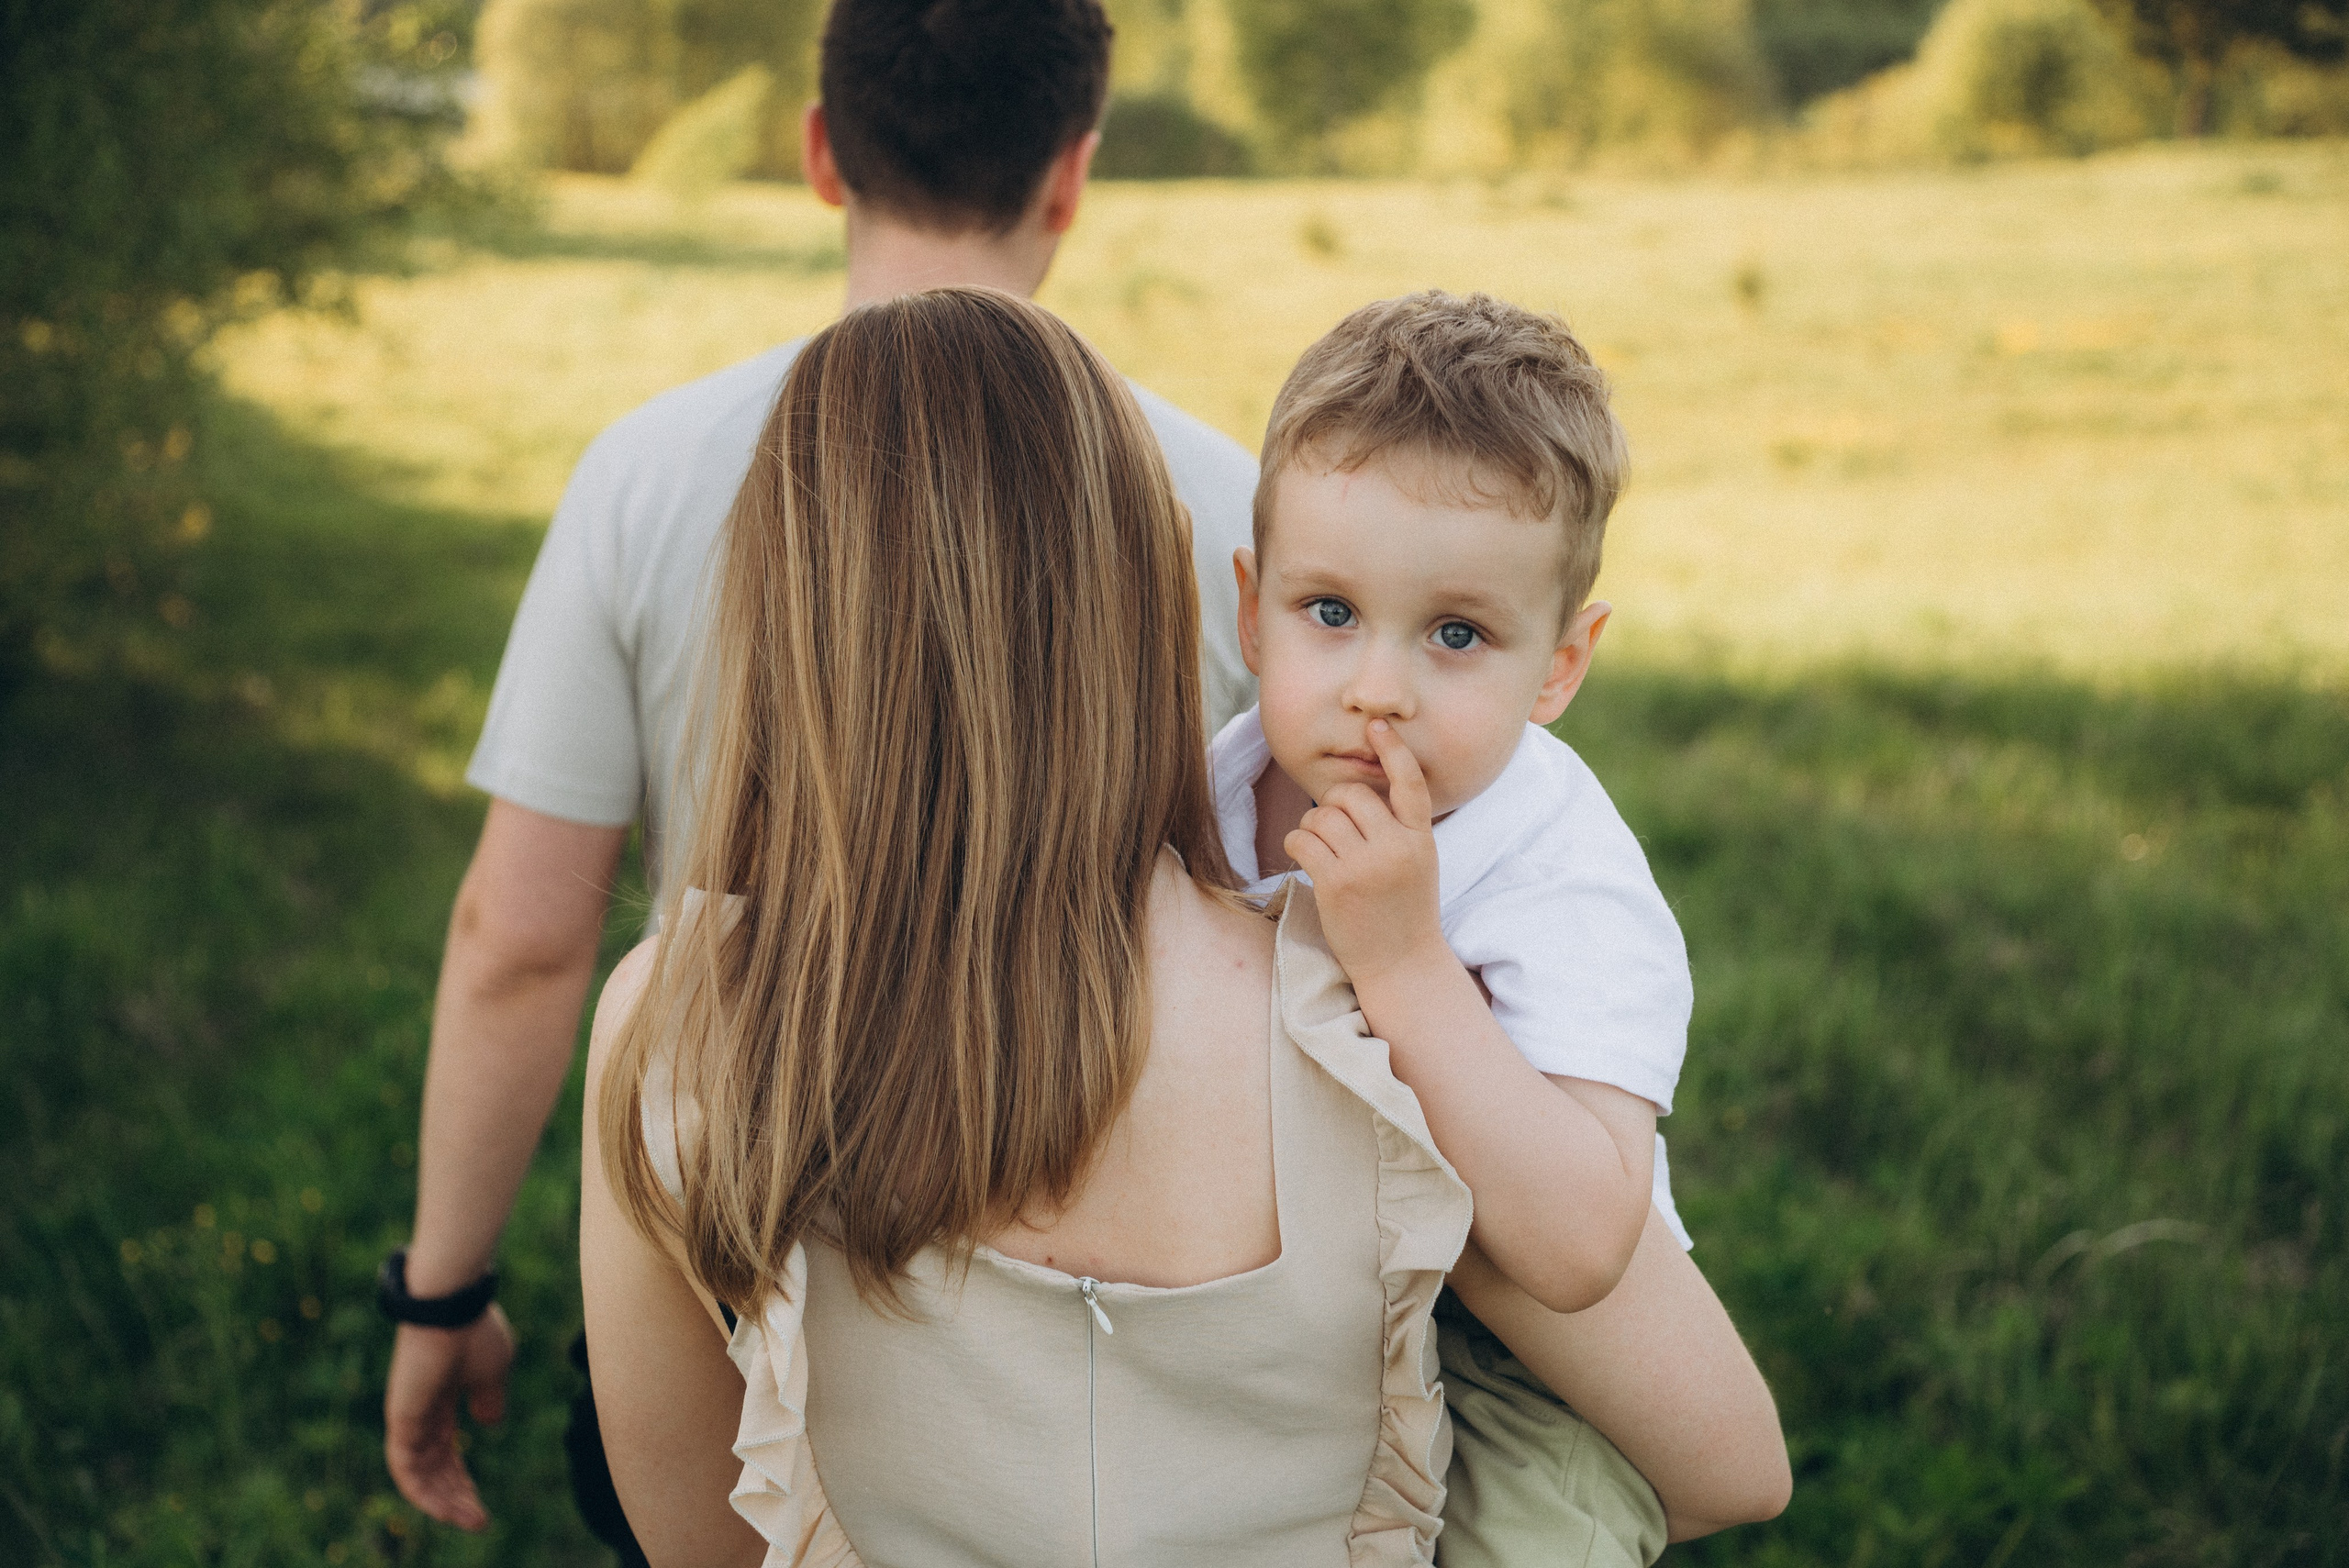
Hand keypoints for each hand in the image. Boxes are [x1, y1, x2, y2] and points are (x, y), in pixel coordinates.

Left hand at [384, 1306, 514, 1529]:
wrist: (452, 1307)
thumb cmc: (475, 1331)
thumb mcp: (492, 1371)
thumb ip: (489, 1398)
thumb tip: (489, 1422)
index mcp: (441, 1400)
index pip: (445, 1452)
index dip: (461, 1480)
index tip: (481, 1504)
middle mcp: (420, 1413)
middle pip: (433, 1468)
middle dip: (455, 1497)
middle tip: (478, 1521)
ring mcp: (408, 1417)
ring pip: (419, 1475)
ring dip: (442, 1502)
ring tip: (470, 1520)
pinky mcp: (401, 1419)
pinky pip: (405, 1468)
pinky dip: (423, 1492)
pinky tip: (446, 1508)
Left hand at [1283, 720, 1447, 980]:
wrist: (1402, 964)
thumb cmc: (1404, 911)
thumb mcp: (1418, 863)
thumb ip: (1396, 829)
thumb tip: (1353, 795)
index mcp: (1421, 838)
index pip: (1409, 782)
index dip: (1393, 749)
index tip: (1376, 724)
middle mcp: (1397, 847)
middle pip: (1351, 795)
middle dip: (1334, 804)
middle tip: (1334, 830)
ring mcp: (1367, 865)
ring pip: (1322, 815)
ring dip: (1313, 827)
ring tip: (1321, 849)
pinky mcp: (1336, 883)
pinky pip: (1303, 840)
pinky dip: (1296, 844)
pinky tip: (1304, 859)